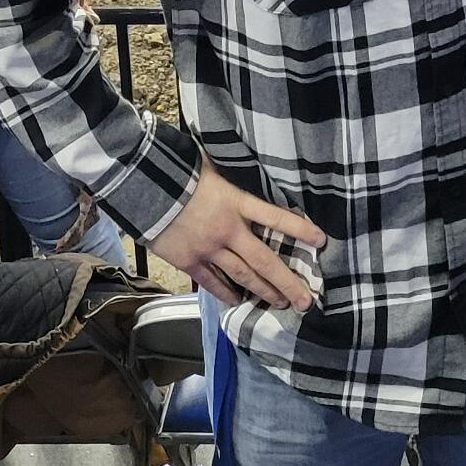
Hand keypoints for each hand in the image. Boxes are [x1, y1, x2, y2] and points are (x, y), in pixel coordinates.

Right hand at [150, 163, 325, 312]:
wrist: (144, 186)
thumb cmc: (180, 170)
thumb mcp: (213, 166)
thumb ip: (232, 173)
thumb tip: (251, 160)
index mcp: (236, 202)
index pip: (275, 217)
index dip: (299, 229)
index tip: (321, 240)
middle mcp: (227, 230)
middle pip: (264, 261)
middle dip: (287, 282)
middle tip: (306, 301)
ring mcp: (208, 249)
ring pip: (242, 276)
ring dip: (263, 292)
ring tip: (281, 304)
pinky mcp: (189, 261)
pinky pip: (212, 283)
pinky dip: (227, 294)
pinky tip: (240, 302)